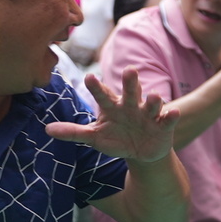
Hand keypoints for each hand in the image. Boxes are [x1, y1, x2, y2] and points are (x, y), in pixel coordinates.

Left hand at [45, 68, 176, 164]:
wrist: (140, 152)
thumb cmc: (115, 138)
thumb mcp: (94, 137)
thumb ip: (73, 132)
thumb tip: (47, 129)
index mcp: (112, 106)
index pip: (103, 94)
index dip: (97, 87)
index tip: (89, 77)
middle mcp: (131, 106)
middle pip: (130, 91)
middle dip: (131, 82)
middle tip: (130, 70)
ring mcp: (148, 115)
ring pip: (151, 104)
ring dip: (154, 100)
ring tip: (153, 96)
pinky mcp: (163, 125)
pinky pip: (168, 119)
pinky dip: (171, 116)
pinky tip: (173, 112)